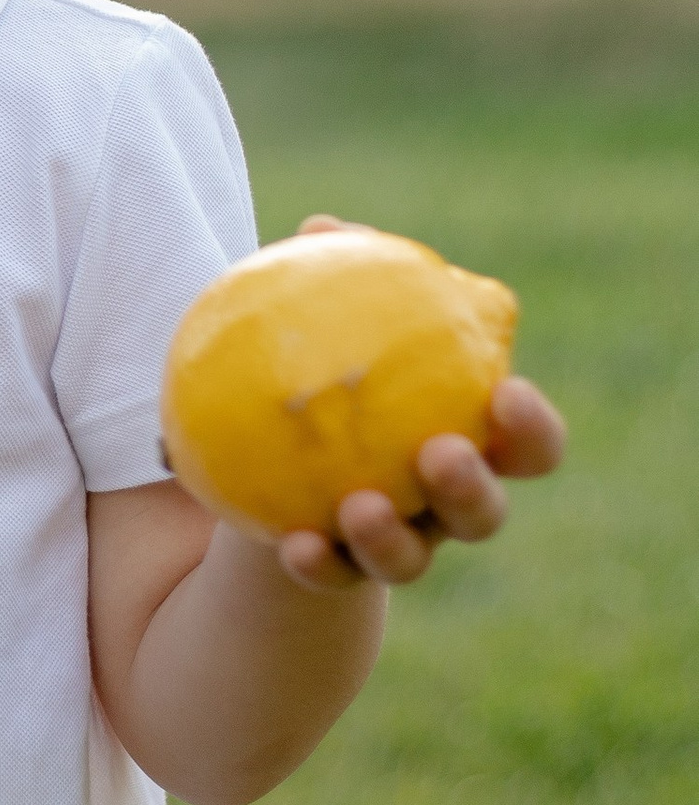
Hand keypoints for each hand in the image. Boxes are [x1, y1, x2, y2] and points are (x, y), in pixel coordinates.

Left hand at [273, 214, 566, 593]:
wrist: (271, 462)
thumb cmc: (324, 371)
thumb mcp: (325, 322)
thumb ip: (337, 277)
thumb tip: (323, 228)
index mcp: (470, 438)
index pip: (528, 443)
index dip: (532, 428)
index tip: (509, 394)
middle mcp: (447, 501)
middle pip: (486, 511)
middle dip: (474, 488)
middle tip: (440, 453)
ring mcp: (400, 543)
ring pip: (416, 558)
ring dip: (393, 537)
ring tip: (359, 505)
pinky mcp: (342, 571)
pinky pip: (335, 575)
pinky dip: (319, 561)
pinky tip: (293, 542)